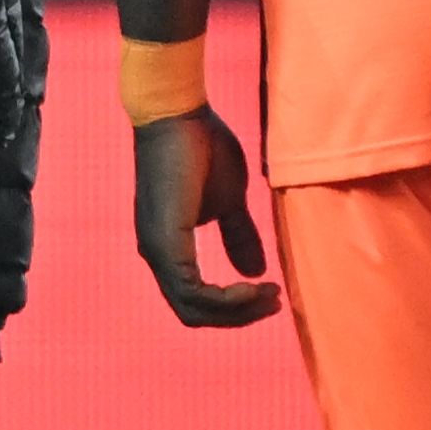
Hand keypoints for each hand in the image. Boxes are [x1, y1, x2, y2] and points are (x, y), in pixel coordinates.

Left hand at [131, 106, 281, 326]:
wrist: (179, 114)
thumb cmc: (201, 147)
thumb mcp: (230, 200)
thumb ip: (238, 235)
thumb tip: (254, 271)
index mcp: (168, 247)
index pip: (196, 298)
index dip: (234, 307)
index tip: (271, 294)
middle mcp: (155, 254)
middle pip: (194, 312)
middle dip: (238, 315)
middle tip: (274, 303)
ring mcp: (156, 249)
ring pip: (193, 308)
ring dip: (236, 310)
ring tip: (270, 296)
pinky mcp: (164, 240)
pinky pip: (193, 290)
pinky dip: (225, 297)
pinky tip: (252, 286)